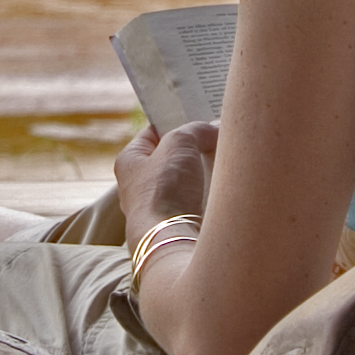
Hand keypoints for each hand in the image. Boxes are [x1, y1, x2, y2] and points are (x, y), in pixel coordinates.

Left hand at [114, 120, 216, 235]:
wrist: (171, 238)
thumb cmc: (164, 189)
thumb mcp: (180, 143)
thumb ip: (196, 129)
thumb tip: (214, 129)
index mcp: (129, 161)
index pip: (154, 131)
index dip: (176, 121)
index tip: (200, 116)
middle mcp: (140, 185)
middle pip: (173, 157)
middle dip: (195, 147)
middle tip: (217, 135)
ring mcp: (159, 207)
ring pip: (187, 180)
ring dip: (204, 171)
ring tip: (225, 158)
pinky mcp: (177, 224)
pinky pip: (197, 201)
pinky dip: (210, 193)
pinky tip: (224, 186)